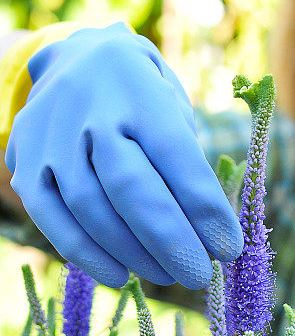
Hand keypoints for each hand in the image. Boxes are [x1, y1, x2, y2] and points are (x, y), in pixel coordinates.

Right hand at [5, 23, 242, 287]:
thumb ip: (186, 162)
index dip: (204, 207)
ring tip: (167, 276)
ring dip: (133, 253)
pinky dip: (85, 253)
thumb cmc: (144, 96)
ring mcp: (52, 137)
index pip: (177, 154)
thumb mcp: (175, 108)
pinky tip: (118, 275)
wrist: (76, 59)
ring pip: (90, 207)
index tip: (228, 248)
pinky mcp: (25, 162)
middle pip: (131, 186)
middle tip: (199, 276)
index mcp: (141, 91)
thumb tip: (208, 232)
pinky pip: (50, 216)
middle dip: (170, 239)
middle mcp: (91, 110)